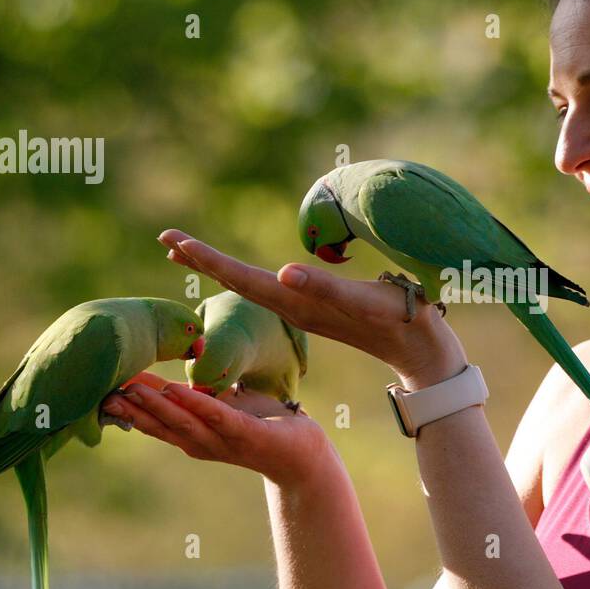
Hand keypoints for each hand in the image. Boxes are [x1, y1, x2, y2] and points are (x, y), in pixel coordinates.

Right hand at [102, 372, 331, 487]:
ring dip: (157, 406)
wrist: (304, 454)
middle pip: (161, 425)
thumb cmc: (260, 425)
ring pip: (185, 423)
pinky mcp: (249, 435)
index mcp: (194, 435)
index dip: (128, 409)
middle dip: (133, 410)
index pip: (154, 422)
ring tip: (133, 388)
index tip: (99, 393)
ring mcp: (225, 441)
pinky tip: (177, 390)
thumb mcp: (220, 408)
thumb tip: (163, 380)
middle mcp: (203, 443)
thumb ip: (194, 397)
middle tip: (103, 393)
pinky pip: (220, 418)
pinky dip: (197, 405)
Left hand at [158, 229, 467, 389]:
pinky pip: (272, 292)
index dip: (207, 258)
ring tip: (192, 254)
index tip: (172, 242)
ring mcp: (306, 308)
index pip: (241, 277)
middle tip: (167, 241)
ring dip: (221, 268)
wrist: (422, 348)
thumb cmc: (400, 319)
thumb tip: (281, 273)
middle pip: (238, 280)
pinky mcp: (319, 308)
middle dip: (203, 259)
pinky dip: (249, 280)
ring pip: (252, 285)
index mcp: (298, 302)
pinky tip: (244, 274)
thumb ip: (324, 287)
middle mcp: (295, 305)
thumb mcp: (362, 301)